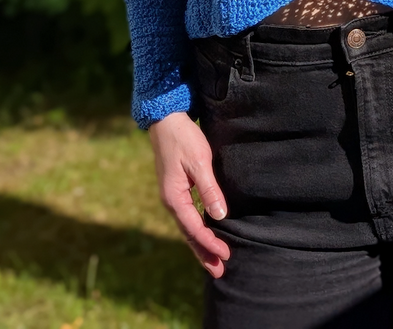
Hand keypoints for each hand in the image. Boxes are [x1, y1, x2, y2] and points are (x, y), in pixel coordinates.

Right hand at [149, 111, 230, 277]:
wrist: (166, 120)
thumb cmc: (183, 139)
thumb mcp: (199, 162)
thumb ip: (209, 189)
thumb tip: (219, 216)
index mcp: (173, 197)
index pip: (194, 228)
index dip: (210, 243)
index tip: (226, 255)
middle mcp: (170, 201)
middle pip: (188, 234)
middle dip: (204, 253)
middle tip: (219, 273)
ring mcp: (173, 196)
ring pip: (188, 227)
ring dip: (201, 244)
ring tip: (214, 262)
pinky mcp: (177, 189)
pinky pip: (188, 216)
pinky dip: (198, 230)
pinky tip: (206, 235)